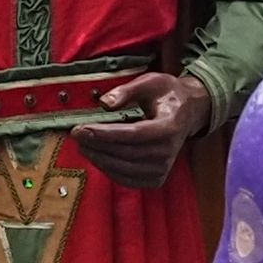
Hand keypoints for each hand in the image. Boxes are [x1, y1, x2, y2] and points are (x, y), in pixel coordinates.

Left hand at [78, 68, 210, 189]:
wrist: (187, 113)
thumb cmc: (167, 95)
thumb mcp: (150, 82)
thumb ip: (126, 91)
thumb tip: (104, 103)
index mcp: (169, 126)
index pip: (132, 134)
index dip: (104, 134)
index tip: (81, 129)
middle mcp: (168, 152)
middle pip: (125, 153)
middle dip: (96, 145)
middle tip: (75, 135)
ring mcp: (163, 169)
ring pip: (123, 169)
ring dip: (98, 159)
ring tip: (82, 145)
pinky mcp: (156, 179)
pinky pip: (126, 179)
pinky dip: (108, 170)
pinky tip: (96, 156)